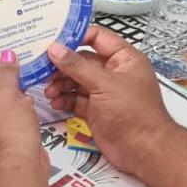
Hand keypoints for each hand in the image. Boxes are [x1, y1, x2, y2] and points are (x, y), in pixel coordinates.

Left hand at [0, 50, 46, 171]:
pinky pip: (0, 121)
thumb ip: (5, 74)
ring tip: (17, 73)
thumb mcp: (6, 96)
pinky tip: (25, 96)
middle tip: (4, 59)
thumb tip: (6, 56)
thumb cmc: (6, 130)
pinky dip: (11, 110)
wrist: (20, 170)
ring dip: (4, 94)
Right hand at [45, 26, 177, 174]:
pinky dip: (63, 99)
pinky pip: (75, 99)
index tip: (54, 39)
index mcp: (124, 59)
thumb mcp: (104, 84)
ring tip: (49, 90)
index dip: (76, 36)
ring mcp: (103, 92)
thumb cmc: (135, 114)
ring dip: (60, 84)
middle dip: (62, 65)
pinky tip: (55, 102)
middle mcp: (113, 73)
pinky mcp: (95, 109)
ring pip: (75, 80)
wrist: (143, 150)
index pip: (98, 38)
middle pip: (82, 61)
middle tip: (43, 68)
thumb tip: (55, 49)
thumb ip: (77, 66)